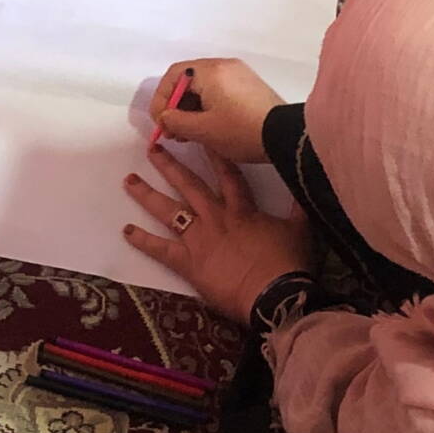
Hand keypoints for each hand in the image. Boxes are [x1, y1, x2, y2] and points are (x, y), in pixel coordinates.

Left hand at [122, 144, 312, 323]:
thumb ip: (299, 208)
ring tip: (129, 181)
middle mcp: (216, 217)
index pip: (228, 174)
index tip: (201, 136)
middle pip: (189, 185)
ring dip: (147, 195)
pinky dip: (143, 240)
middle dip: (170, 166)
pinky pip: (161, 249)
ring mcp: (200, 239)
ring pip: (169, 211)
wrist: (274, 295)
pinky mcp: (189, 263)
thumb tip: (306, 187)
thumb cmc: (288, 264)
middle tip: (152, 150)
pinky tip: (127, 231)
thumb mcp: (299, 230)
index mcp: (242, 209)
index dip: (215, 154)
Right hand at [147, 57, 280, 163]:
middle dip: (176, 105)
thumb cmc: (241, 131)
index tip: (161, 122)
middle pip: (188, 79)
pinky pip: (219, 90)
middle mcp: (225, 66)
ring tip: (188, 134)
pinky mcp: (249, 86)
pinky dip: (207, 106)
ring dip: (191, 108)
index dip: (161, 98)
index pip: (174, 75)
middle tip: (173, 131)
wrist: (285, 137)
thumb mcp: (203, 130)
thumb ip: (175, 121)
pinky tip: (207, 127)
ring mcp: (239, 74)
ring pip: (203, 86)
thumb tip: (164, 117)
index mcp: (211, 71)